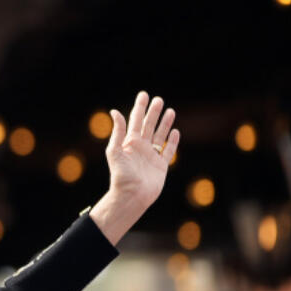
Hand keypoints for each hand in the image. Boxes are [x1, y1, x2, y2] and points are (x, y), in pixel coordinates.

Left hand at [90, 91, 179, 244]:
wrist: (131, 195)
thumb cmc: (121, 175)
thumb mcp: (115, 151)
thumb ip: (117, 132)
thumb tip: (115, 111)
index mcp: (129, 143)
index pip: (135, 121)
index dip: (139, 108)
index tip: (144, 95)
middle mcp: (140, 147)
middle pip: (149, 126)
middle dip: (153, 112)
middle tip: (158, 99)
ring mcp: (151, 156)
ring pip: (160, 136)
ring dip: (164, 123)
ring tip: (170, 111)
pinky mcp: (161, 166)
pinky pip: (168, 151)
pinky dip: (172, 142)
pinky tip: (175, 132)